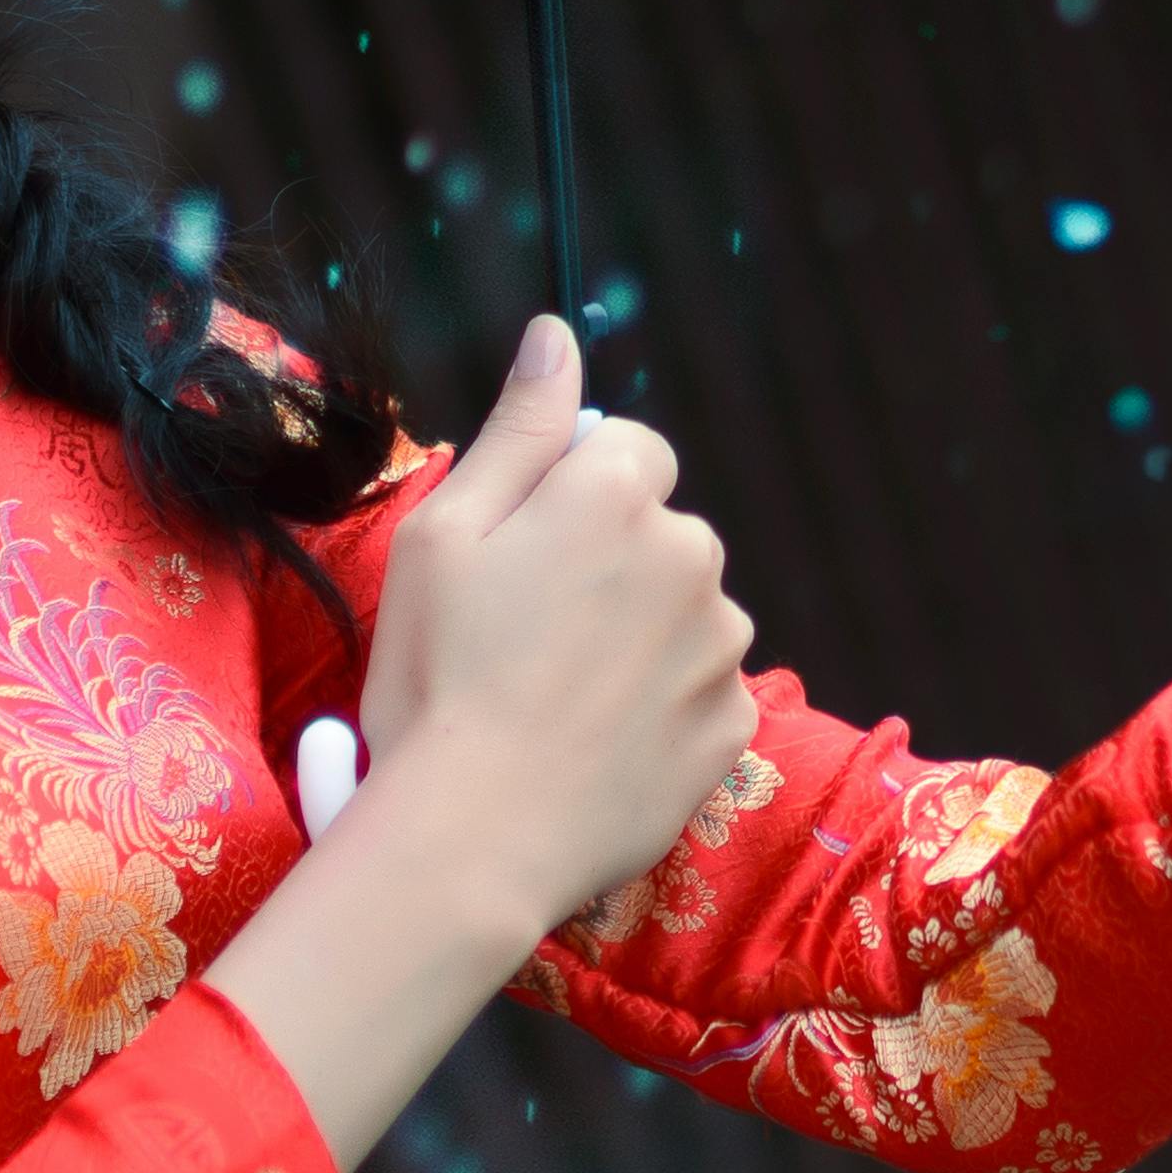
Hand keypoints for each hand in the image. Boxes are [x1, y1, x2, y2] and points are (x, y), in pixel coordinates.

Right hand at [358, 314, 759, 930]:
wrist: (476, 838)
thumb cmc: (437, 679)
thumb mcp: (443, 535)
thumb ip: (518, 428)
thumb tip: (555, 335)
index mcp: (615, 493)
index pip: (626, 448)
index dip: (568, 498)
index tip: (520, 559)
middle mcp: (691, 554)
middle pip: (661, 531)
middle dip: (611, 564)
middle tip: (526, 637)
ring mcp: (722, 644)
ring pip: (686, 611)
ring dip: (641, 636)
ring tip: (558, 699)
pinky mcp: (734, 725)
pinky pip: (703, 689)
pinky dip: (662, 707)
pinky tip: (596, 743)